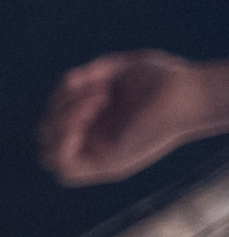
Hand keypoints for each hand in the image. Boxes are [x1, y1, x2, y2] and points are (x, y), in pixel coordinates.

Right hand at [39, 51, 228, 184]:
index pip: (51, 122)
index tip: (86, 81)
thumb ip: (91, 75)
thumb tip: (68, 82)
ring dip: (61, 122)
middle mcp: (94, 143)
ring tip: (96, 101)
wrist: (191, 92)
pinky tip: (86, 117)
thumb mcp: (118, 68)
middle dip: (59, 108)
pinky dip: (64, 140)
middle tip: (96, 90)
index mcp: (93, 124)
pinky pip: (64, 168)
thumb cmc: (162, 78)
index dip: (57, 102)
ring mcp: (101, 156)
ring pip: (48, 154)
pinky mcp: (109, 166)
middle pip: (45, 137)